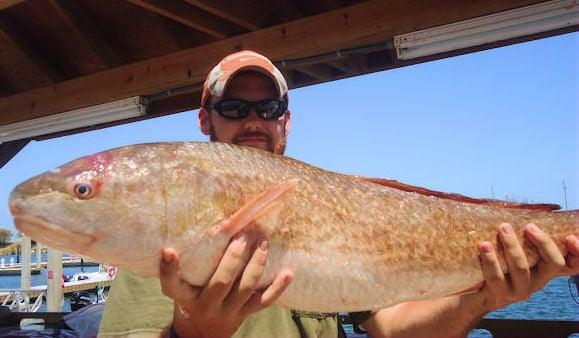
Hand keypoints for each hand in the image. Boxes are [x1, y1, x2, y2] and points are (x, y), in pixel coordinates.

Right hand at [160, 234, 293, 337]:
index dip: (169, 270)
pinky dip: (278, 287)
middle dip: (233, 259)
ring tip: (263, 243)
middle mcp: (207, 305)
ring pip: (245, 289)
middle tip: (242, 236)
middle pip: (220, 283)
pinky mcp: (245, 313)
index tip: (169, 250)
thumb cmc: (191, 299)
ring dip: (256, 264)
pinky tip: (289, 272)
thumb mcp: (183, 286)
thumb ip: (187, 265)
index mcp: (185, 297)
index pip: (172, 285)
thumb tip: (194, 226)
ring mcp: (228, 311)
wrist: (201, 334)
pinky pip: (264, 301)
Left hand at [475, 223, 578, 310]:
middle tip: (530, 226)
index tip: (571, 237)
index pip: (572, 264)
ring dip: (512, 246)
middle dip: (543, 242)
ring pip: (521, 268)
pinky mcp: (501, 294)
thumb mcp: (517, 247)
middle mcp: (539, 280)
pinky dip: (490, 260)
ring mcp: (521, 289)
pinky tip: (484, 245)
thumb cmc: (501, 261)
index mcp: (546, 267)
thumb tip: (526, 206)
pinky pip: (496, 278)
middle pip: (552, 263)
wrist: (477, 291)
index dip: (577, 253)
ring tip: (503, 228)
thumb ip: (524, 233)